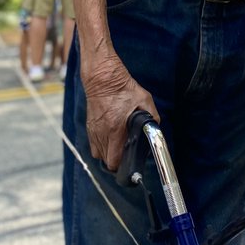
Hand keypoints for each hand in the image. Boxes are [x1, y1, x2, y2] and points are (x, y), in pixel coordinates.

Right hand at [81, 54, 159, 171]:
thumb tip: (155, 130)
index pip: (114, 160)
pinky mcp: (89, 127)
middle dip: (117, 162)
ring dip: (109, 154)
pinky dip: (102, 146)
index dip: (123, 165)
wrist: (103, 79)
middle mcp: (101, 133)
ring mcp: (93, 131)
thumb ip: (152, 118)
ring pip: (99, 154)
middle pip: (106, 161)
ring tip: (119, 147)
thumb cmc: (124, 89)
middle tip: (126, 155)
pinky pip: (94, 145)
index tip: (130, 162)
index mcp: (115, 129)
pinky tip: (111, 140)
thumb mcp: (144, 100)